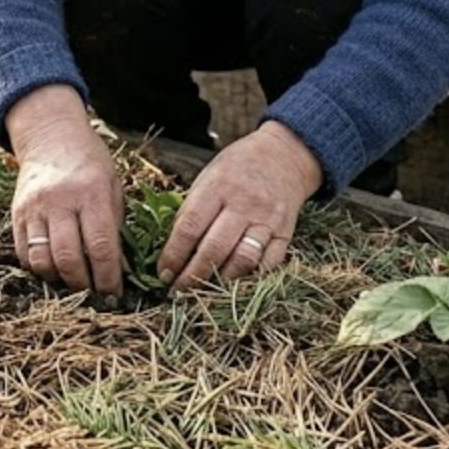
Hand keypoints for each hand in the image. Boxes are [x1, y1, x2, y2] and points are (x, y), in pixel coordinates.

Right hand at [7, 86, 123, 296]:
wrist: (50, 137)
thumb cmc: (89, 164)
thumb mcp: (112, 186)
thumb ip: (115, 227)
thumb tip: (119, 270)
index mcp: (90, 192)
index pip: (100, 245)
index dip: (108, 277)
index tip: (114, 294)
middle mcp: (59, 200)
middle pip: (68, 258)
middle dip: (83, 285)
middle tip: (94, 292)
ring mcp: (34, 207)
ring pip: (41, 260)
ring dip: (59, 280)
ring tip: (73, 281)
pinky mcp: (16, 213)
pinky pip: (24, 253)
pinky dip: (39, 268)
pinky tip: (54, 267)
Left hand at [157, 121, 321, 291]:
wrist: (283, 156)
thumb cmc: (236, 169)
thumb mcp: (207, 177)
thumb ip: (190, 210)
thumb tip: (169, 249)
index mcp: (218, 187)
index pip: (190, 228)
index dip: (173, 256)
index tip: (163, 274)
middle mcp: (244, 204)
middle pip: (214, 249)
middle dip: (192, 277)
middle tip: (178, 292)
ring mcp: (268, 220)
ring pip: (243, 261)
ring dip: (220, 282)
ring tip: (203, 291)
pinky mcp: (286, 233)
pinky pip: (268, 265)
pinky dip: (250, 279)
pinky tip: (234, 284)